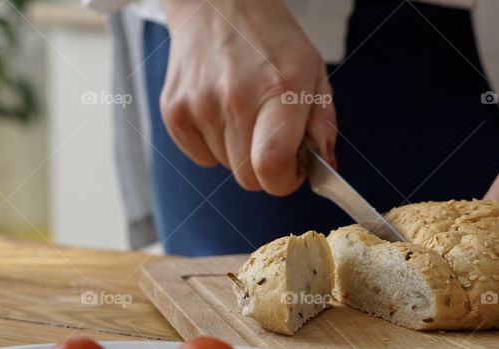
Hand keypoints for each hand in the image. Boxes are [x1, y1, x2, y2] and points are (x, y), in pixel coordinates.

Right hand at [160, 0, 335, 194]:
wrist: (216, 4)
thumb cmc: (270, 41)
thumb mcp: (313, 71)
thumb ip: (323, 124)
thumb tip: (325, 167)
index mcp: (279, 88)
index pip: (272, 167)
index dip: (284, 181)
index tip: (291, 169)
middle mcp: (234, 98)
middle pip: (248, 178)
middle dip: (264, 167)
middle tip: (270, 135)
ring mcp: (198, 105)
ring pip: (226, 167)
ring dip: (239, 151)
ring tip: (242, 110)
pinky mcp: (173, 111)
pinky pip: (201, 158)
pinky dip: (214, 144)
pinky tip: (220, 110)